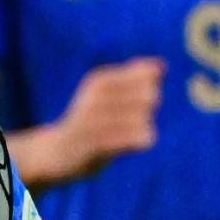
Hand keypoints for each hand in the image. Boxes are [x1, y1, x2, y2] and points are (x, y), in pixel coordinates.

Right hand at [29, 58, 162, 185]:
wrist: (57, 153)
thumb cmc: (89, 120)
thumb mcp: (105, 92)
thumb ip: (132, 77)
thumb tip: (161, 66)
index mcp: (99, 80)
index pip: (148, 75)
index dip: (149, 87)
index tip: (134, 98)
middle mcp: (96, 97)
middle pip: (151, 96)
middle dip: (149, 108)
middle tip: (131, 117)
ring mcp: (96, 122)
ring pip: (146, 119)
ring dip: (143, 128)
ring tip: (126, 134)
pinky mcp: (100, 146)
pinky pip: (140, 138)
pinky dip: (141, 141)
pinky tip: (130, 145)